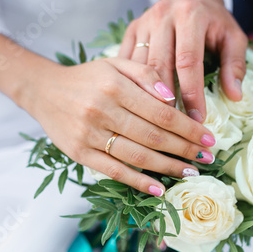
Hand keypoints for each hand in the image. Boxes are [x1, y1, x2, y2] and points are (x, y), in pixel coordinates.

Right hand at [25, 57, 216, 195]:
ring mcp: (89, 135)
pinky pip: (114, 171)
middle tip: (207, 157)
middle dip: (185, 149)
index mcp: (115, 86)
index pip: (162, 113)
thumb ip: (146, 74)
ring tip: (190, 172)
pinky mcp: (79, 154)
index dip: (189, 128)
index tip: (208, 138)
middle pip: (153, 136)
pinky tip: (158, 188)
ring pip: (137, 156)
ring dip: (168, 167)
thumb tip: (172, 98)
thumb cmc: (87, 77)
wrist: (44, 91)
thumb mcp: (116, 63)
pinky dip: (138, 182)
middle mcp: (102, 111)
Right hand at [119, 0, 247, 122]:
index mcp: (190, 15)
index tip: (197, 120)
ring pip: (139, 65)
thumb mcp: (233, 38)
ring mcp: (144, 22)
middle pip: (159, 64)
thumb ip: (235, 64)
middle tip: (173, 128)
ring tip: (154, 122)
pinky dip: (131, 83)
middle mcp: (163, 16)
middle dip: (165, 99)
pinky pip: (126, 60)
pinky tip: (137, 105)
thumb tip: (234, 96)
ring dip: (146, 94)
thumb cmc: (215, 22)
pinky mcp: (131, 29)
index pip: (188, 61)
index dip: (192, 92)